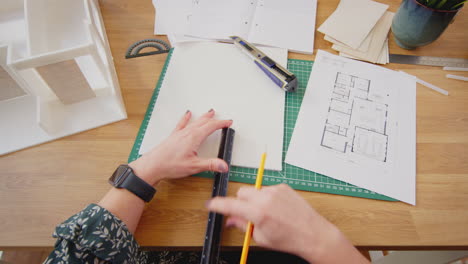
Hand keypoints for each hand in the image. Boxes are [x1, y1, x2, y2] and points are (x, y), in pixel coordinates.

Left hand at [129, 109, 232, 185]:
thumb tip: (224, 165)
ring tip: (209, 112)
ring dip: (204, 117)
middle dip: (215, 120)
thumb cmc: (170, 165)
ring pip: (195, 122)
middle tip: (223, 119)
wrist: (153, 165)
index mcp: (194, 137)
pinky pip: (182, 124)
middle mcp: (187, 133)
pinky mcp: (173, 136)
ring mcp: (180, 133)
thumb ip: (210, 165)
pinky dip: (186, 118)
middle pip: (204, 122)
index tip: (228, 122)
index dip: (221, 124)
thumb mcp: (194, 166)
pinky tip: (187, 114)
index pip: (211, 127)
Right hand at [206, 184, 368, 263]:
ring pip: (255, 191)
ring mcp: (275, 191)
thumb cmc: (289, 239)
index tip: (210, 204)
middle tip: (246, 215)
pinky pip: (267, 190)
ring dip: (254, 200)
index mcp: (258, 213)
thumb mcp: (261, 238)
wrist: (313, 234)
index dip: (217, 205)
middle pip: (241, 193)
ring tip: (267, 214)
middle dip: (240, 203)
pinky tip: (276, 209)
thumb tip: (230, 220)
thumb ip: (242, 226)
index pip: (230, 205)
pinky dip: (267, 198)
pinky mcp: (284, 187)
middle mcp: (266, 198)